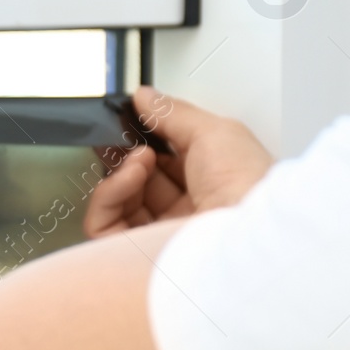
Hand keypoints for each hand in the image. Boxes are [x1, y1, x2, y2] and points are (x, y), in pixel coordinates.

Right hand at [84, 86, 272, 237]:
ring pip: (118, 202)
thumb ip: (174, 112)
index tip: (137, 122)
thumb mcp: (215, 132)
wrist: (247, 230)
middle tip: (127, 136)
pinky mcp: (136, 252)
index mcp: (211, 188)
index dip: (150, 142)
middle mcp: (186, 214)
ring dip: (121, 170)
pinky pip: (102, 223)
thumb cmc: (247, 188)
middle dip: (129, 155)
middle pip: (140, 183)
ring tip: (138, 156)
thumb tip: (145, 97)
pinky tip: (129, 176)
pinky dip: (108, 193)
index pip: (168, 164)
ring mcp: (160, 234)